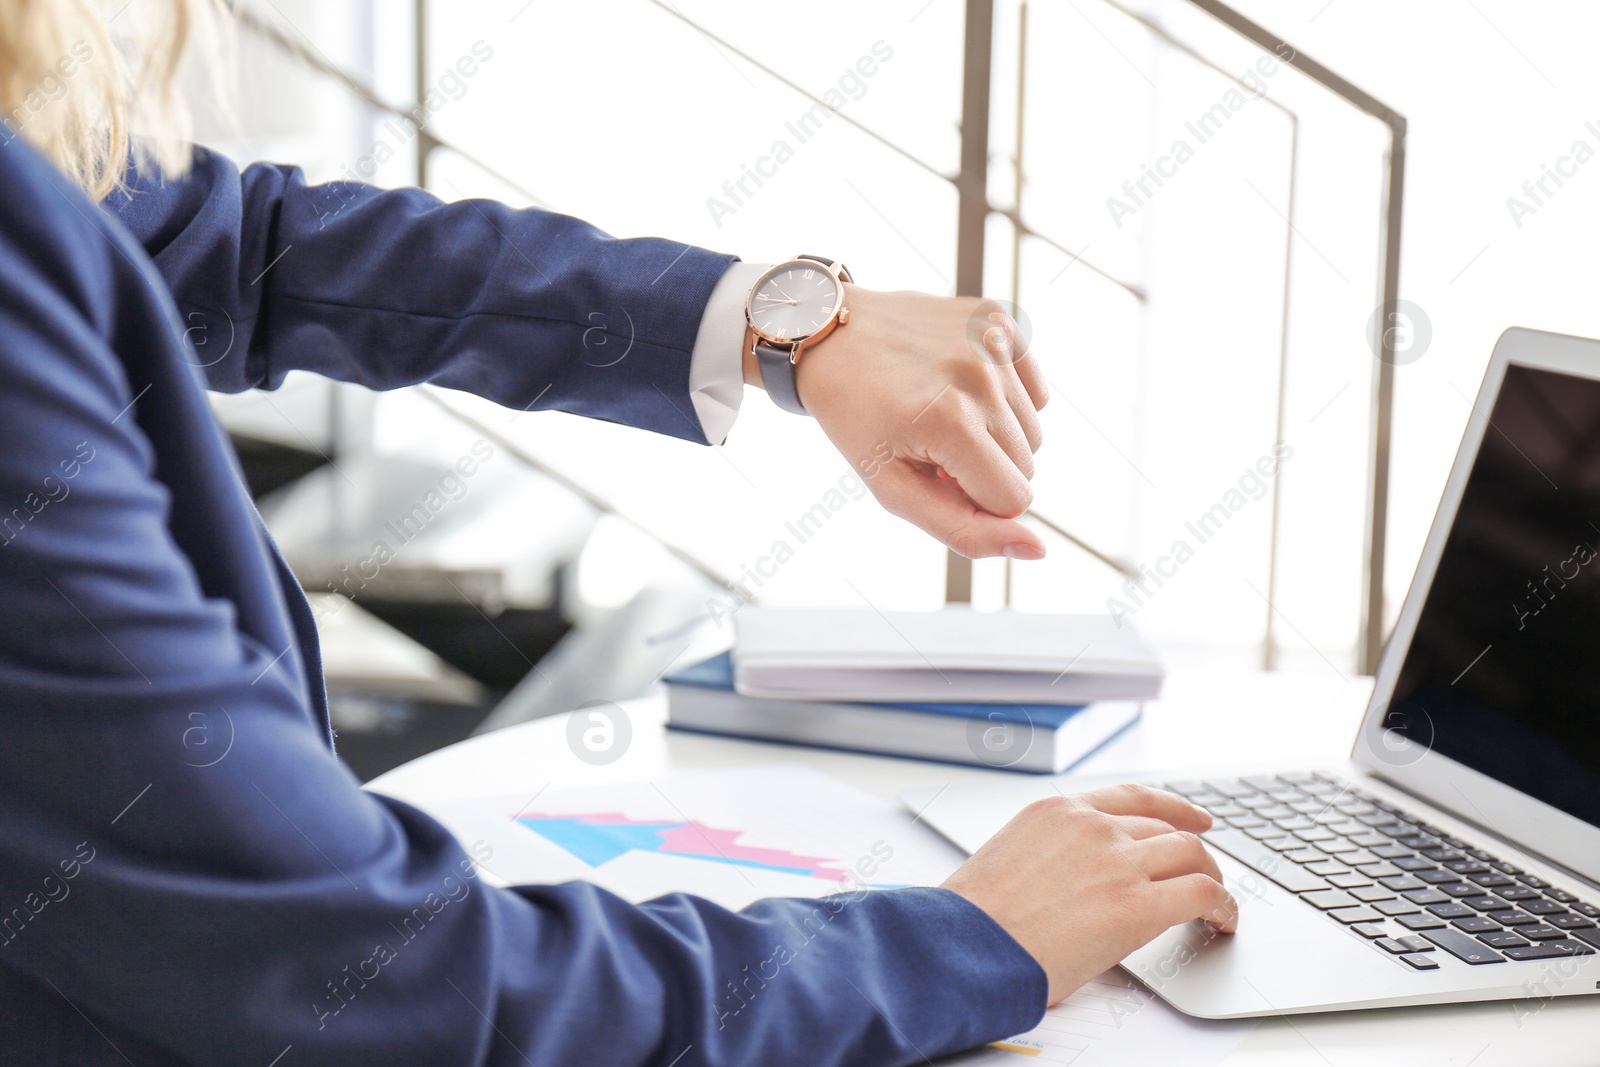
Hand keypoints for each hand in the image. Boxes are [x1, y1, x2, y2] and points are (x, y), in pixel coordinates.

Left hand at [749, 285, 1048, 559]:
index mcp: (950, 420)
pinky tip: (961, 386)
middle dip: (983, 468)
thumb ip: (965, 530)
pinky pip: (1035, 392)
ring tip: (942, 412)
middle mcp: (979, 375)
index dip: (974, 498)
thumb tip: (1038, 549)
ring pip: (1033, 431)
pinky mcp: (1001, 319)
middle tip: (931, 442)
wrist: (830, 336)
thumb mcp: (894, 489)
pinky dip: (1005, 400)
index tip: (932, 472)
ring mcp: (993, 340)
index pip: (1014, 500)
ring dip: (994, 435)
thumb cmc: (858, 420)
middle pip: (1027, 466)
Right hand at [940, 784, 1238, 1004]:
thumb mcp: (1009, 860)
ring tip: (1217, 904)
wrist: (962, 948)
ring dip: (1212, 878)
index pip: (1131, 797)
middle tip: (1207, 874)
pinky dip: (1222, 906)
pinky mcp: (1136, 905)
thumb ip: (1052, 856)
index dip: (1173, 807)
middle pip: (1167, 828)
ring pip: (1192, 854)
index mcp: (1056, 811)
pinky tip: (1221, 922)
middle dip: (1193, 852)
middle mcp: (1090, 826)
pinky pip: (1203, 892)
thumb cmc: (973, 920)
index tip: (1194, 818)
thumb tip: (1079, 882)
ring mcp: (1116, 861)